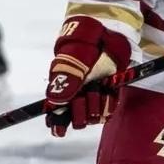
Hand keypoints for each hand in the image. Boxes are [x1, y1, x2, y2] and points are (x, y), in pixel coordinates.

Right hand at [44, 16, 132, 137]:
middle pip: (76, 119)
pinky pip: (108, 112)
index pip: (55, 113)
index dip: (57, 123)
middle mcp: (76, 95)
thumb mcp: (73, 58)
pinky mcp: (108, 94)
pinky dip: (108, 104)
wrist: (107, 32)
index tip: (59, 131)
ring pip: (92, 117)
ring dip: (96, 105)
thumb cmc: (84, 43)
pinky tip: (107, 92)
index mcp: (62, 88)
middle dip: (81, 110)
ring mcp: (93, 95)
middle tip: (85, 94)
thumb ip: (66, 79)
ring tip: (97, 88)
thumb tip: (55, 102)